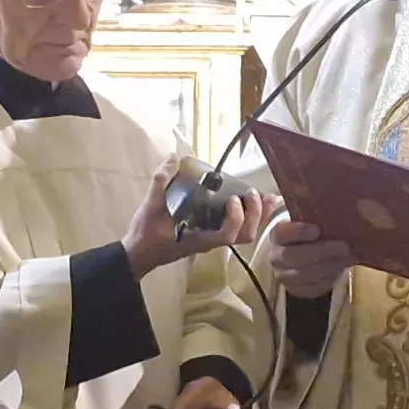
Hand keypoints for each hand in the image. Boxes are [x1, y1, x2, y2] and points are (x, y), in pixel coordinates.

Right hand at [123, 163, 273, 276]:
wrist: (140, 252)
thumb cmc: (146, 234)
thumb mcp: (150, 206)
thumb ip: (161, 181)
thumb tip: (175, 156)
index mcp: (200, 238)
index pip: (227, 235)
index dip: (236, 218)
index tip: (233, 199)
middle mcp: (212, 241)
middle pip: (245, 235)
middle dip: (255, 214)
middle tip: (254, 192)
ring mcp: (214, 239)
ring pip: (246, 233)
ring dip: (259, 215)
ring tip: (267, 196)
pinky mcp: (213, 234)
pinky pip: (239, 228)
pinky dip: (252, 216)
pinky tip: (257, 201)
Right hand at [263, 210, 354, 300]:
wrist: (305, 255)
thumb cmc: (312, 235)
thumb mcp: (312, 222)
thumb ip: (319, 219)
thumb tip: (341, 214)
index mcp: (279, 234)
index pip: (283, 233)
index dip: (299, 231)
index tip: (317, 229)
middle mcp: (277, 256)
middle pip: (294, 256)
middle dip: (321, 252)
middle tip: (344, 247)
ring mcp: (284, 276)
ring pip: (304, 275)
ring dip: (329, 266)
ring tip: (348, 258)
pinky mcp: (297, 290)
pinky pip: (313, 287)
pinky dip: (329, 278)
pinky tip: (342, 269)